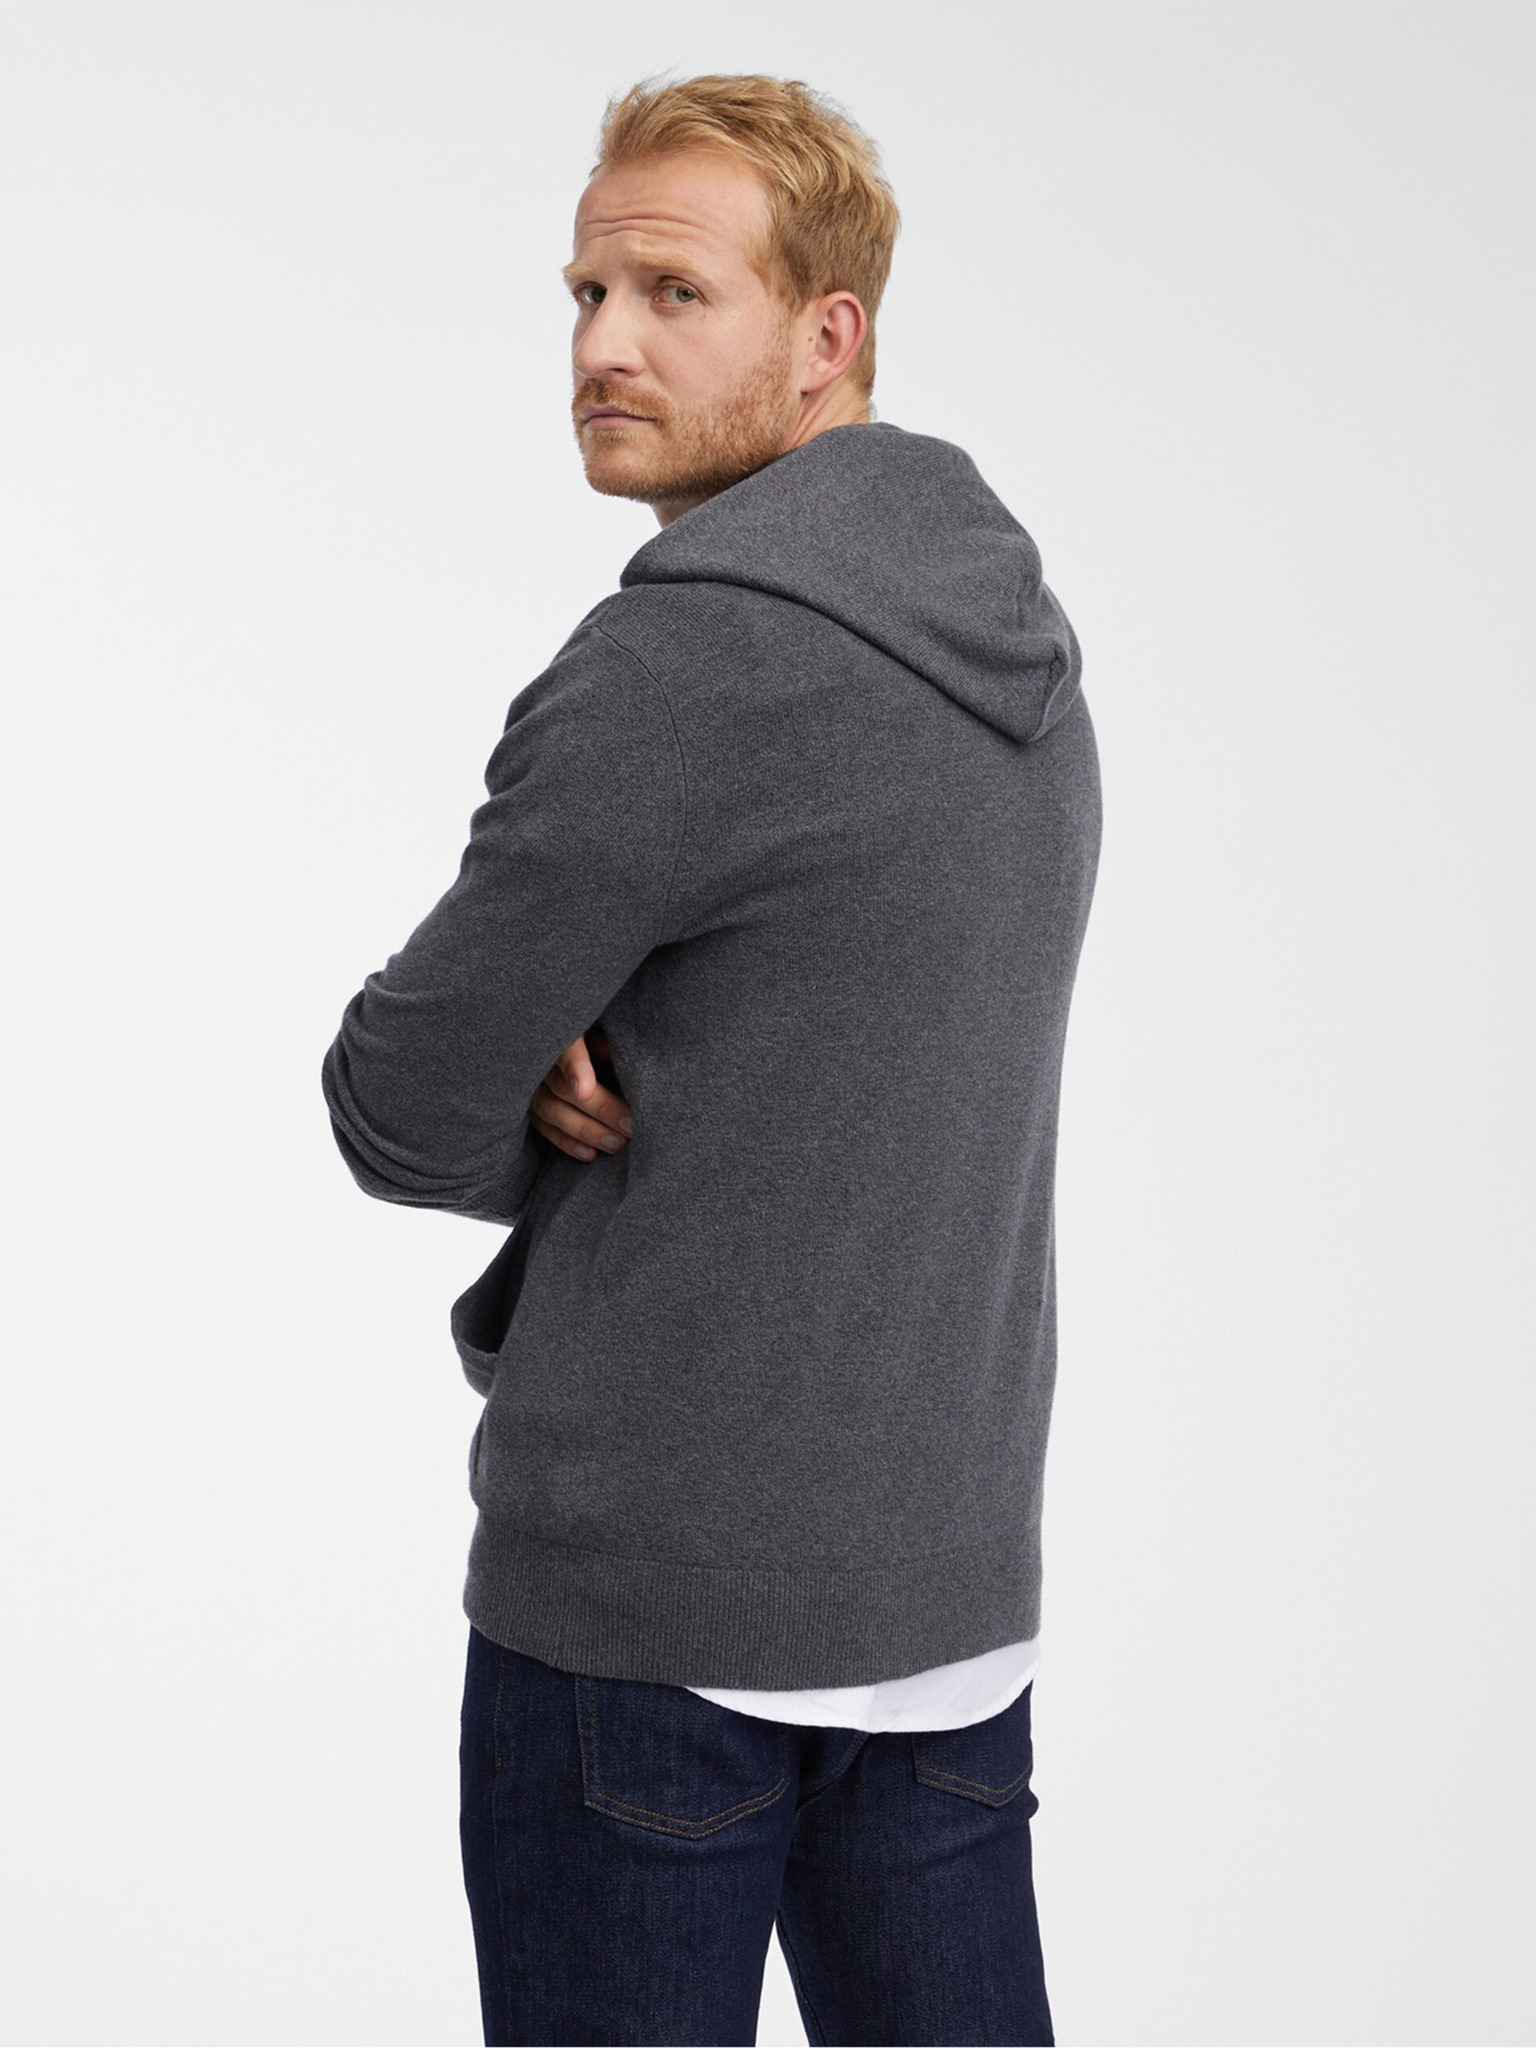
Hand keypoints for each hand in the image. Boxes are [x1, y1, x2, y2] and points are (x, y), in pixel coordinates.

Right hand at [529, 1025, 633, 1161]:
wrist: (573, 1034)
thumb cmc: (598, 1033)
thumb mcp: (605, 1030)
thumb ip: (612, 1042)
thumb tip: (622, 1058)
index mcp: (562, 1032)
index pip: (566, 1047)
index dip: (574, 1067)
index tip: (585, 1090)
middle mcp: (539, 1058)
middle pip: (564, 1087)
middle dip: (600, 1108)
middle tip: (630, 1124)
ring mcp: (530, 1084)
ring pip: (552, 1111)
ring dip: (586, 1130)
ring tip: (618, 1143)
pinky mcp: (530, 1106)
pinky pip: (544, 1128)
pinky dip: (567, 1143)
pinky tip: (591, 1154)